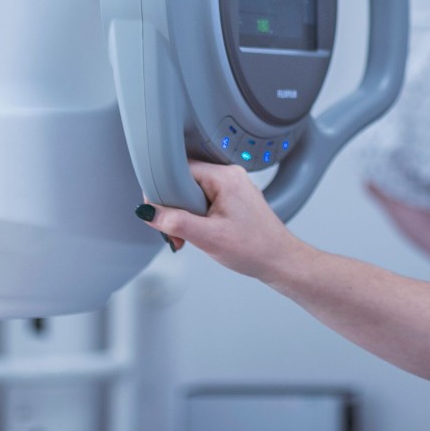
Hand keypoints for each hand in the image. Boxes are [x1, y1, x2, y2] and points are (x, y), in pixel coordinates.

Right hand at [137, 160, 308, 284]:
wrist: (280, 260)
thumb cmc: (254, 249)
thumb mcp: (208, 238)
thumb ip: (175, 222)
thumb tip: (149, 212)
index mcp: (225, 177)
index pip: (179, 170)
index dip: (163, 192)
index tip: (157, 214)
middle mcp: (230, 175)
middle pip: (185, 181)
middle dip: (174, 209)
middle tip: (175, 234)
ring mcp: (234, 186)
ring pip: (194, 192)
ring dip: (185, 215)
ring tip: (187, 238)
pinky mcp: (235, 198)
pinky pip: (206, 199)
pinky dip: (197, 216)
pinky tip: (199, 234)